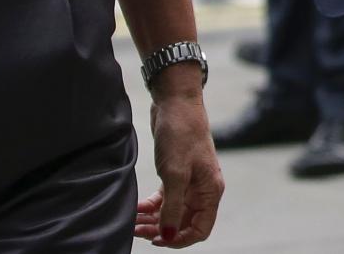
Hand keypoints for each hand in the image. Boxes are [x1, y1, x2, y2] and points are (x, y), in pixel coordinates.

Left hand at [136, 79, 222, 247]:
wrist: (176, 103)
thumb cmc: (181, 135)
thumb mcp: (175, 174)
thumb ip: (171, 208)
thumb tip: (167, 236)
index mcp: (210, 191)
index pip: (200, 228)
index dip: (179, 239)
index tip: (157, 240)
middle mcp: (202, 189)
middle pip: (183, 223)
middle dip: (161, 230)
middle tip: (138, 231)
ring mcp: (189, 182)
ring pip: (171, 212)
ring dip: (153, 221)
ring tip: (133, 222)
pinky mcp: (176, 174)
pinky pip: (164, 199)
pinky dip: (151, 207)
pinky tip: (137, 209)